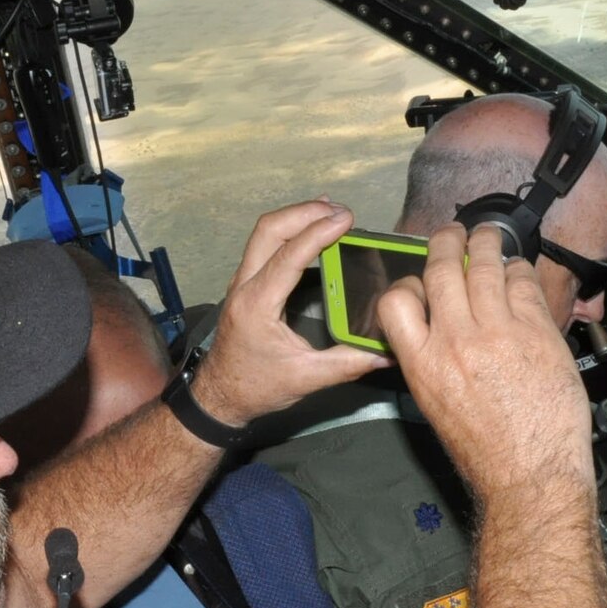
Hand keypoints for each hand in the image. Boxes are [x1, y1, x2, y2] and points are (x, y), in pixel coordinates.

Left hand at [193, 200, 390, 424]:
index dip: (318, 233)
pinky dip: (289, 230)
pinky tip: (311, 228)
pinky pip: (264, 244)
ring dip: (296, 217)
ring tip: (330, 211)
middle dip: (305, 212)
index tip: (346, 219)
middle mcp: (244, 286)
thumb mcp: (306, 379)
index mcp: (257, 305)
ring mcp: (242, 282)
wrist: (219, 396)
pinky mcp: (246, 284)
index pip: (288, 256)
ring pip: (263, 233)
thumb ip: (348, 364)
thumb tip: (387, 353)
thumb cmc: (255, 387)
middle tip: (341, 211)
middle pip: (268, 230)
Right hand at [376, 223, 591, 499]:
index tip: (419, 281)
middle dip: (445, 241)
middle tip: (451, 233)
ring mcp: (498, 331)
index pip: (397, 300)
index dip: (407, 282)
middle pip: (441, 268)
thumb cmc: (485, 450)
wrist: (530, 472)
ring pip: (484, 264)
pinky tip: (517, 273)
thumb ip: (430, 360)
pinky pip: (523, 282)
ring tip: (486, 236)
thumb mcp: (435, 405)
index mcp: (422, 363)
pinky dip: (518, 270)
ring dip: (484, 243)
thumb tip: (434, 328)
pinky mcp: (536, 330)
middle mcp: (455, 340)